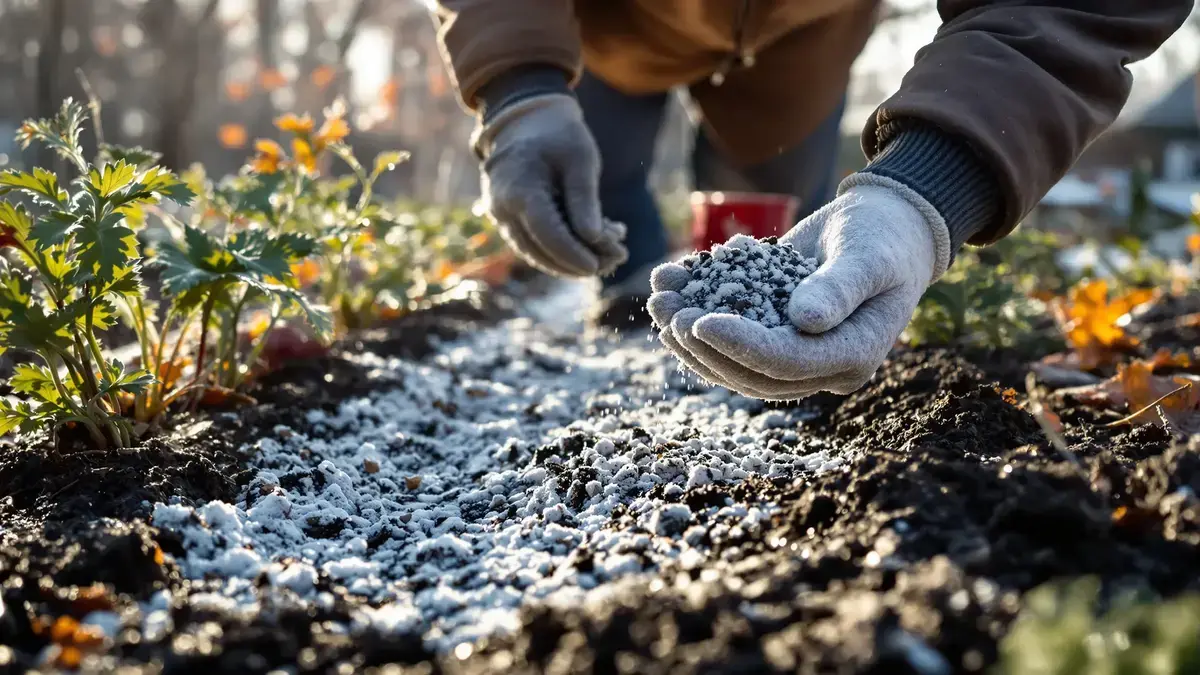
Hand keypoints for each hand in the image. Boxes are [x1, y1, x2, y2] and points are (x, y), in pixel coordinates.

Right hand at [473, 94, 626, 277]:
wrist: (525, 122)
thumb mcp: (581, 158)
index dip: (572, 254)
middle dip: (575, 263)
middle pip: (539, 250)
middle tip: (613, 261)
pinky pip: (532, 244)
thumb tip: (594, 239)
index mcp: (520, 189)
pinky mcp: (508, 220)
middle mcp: (504, 208)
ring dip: (569, 261)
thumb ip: (585, 199)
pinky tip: (590, 245)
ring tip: (607, 256)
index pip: (547, 234)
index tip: (598, 267)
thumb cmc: (558, 135)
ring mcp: (501, 216)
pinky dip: (560, 250)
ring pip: (534, 253)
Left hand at [647, 176, 951, 399]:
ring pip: (733, 366)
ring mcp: (796, 358)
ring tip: (657, 302)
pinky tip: (669, 288)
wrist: (884, 230)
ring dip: (688, 339)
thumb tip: (803, 321)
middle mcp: (822, 368)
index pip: (787, 362)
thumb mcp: (867, 255)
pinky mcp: (774, 338)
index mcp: (854, 355)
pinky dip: (695, 318)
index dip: (742, 346)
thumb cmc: (882, 237)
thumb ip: (840, 288)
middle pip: (752, 374)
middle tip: (667, 313)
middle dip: (703, 347)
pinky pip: (729, 343)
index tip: (701, 322)